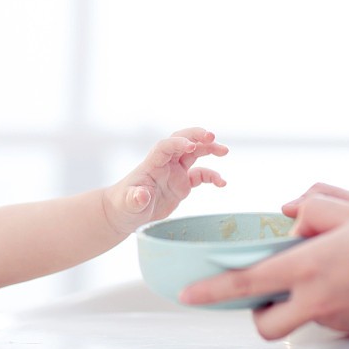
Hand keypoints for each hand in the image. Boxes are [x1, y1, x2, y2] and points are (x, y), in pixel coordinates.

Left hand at [102, 127, 226, 235]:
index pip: (165, 146)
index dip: (178, 143)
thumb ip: (135, 199)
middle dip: (196, 136)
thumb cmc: (123, 205)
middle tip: (213, 137)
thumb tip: (142, 195)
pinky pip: (200, 175)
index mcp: (151, 164)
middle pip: (182, 141)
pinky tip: (222, 183)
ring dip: (209, 149)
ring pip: (194, 154)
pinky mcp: (182, 184)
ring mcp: (175, 172)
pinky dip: (212, 176)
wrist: (126, 212)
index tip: (192, 146)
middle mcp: (165, 164)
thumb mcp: (128, 204)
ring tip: (224, 151)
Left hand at [180, 195, 348, 338]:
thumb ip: (312, 210)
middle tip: (262, 293)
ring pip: (301, 323)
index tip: (188, 297)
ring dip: (294, 309)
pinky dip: (327, 306)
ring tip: (313, 280)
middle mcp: (319, 301)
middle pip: (266, 324)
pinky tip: (347, 284)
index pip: (245, 284)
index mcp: (308, 268)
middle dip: (256, 314)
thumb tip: (290, 215)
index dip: (211, 292)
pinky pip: (331, 321)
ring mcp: (340, 320)